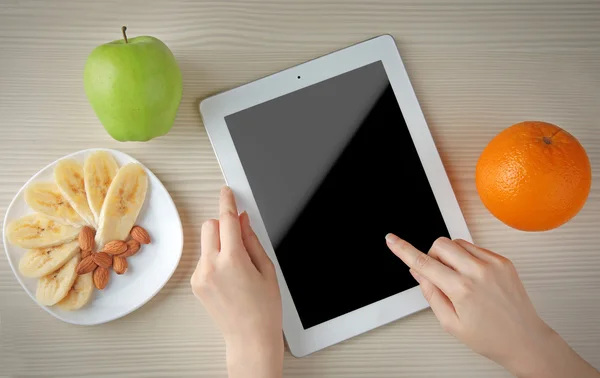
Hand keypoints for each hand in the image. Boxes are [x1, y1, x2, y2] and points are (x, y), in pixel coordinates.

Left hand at [191, 187, 282, 377]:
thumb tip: (243, 221)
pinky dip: (215, 259)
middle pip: (209, 226)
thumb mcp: (267, 269)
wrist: (250, 338)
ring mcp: (200, 276)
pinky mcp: (196, 284)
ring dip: (219, 243)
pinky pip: (204, 259)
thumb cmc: (264, 309)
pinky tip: (230, 277)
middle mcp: (211, 266)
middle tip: (240, 237)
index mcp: (233, 260)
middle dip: (223, 225)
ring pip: (205, 243)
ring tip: (238, 267)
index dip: (227, 202)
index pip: (226, 220)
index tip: (227, 192)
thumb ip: (252, 240)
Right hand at [386, 234, 599, 377]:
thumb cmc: (490, 337)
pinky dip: (467, 258)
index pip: (424, 263)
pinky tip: (473, 277)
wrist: (525, 340)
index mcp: (461, 289)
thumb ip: (431, 294)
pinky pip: (475, 248)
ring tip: (458, 278)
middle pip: (440, 244)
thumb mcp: (451, 324)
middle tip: (439, 276)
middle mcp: (478, 271)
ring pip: (457, 242)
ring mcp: (493, 264)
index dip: (403, 250)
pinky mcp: (503, 261)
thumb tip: (418, 272)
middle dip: (432, 256)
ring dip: (450, 255)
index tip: (391, 239)